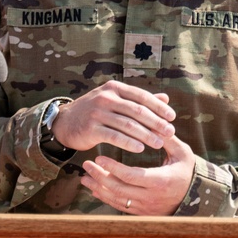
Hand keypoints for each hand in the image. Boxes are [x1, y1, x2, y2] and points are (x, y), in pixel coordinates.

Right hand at [52, 81, 175, 153]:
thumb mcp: (116, 100)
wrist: (65, 122)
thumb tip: (166, 98)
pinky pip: (114, 136)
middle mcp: (106, 97)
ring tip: (158, 143)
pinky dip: (128, 143)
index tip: (172, 117)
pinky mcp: (90, 128)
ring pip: (127, 124)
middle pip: (137, 110)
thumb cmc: (96, 111)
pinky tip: (139, 149)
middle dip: (155, 122)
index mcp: (115, 88)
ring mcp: (97, 112)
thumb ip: (139, 100)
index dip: (158, 107)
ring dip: (145, 135)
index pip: (141, 96)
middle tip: (170, 132)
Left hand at [80, 133, 195, 214]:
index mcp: (161, 181)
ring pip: (117, 200)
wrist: (195, 196)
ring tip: (85, 176)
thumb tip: (153, 120)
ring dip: (99, 188)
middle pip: (119, 189)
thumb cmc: (188, 170)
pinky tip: (95, 188)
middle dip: (100, 177)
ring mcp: (146, 207)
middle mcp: (151, 197)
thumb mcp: (182, 153)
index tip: (99, 157)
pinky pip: (120, 207)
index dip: (113, 167)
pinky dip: (106, 198)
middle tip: (87, 164)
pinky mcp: (142, 212)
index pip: (131, 176)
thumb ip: (166, 139)